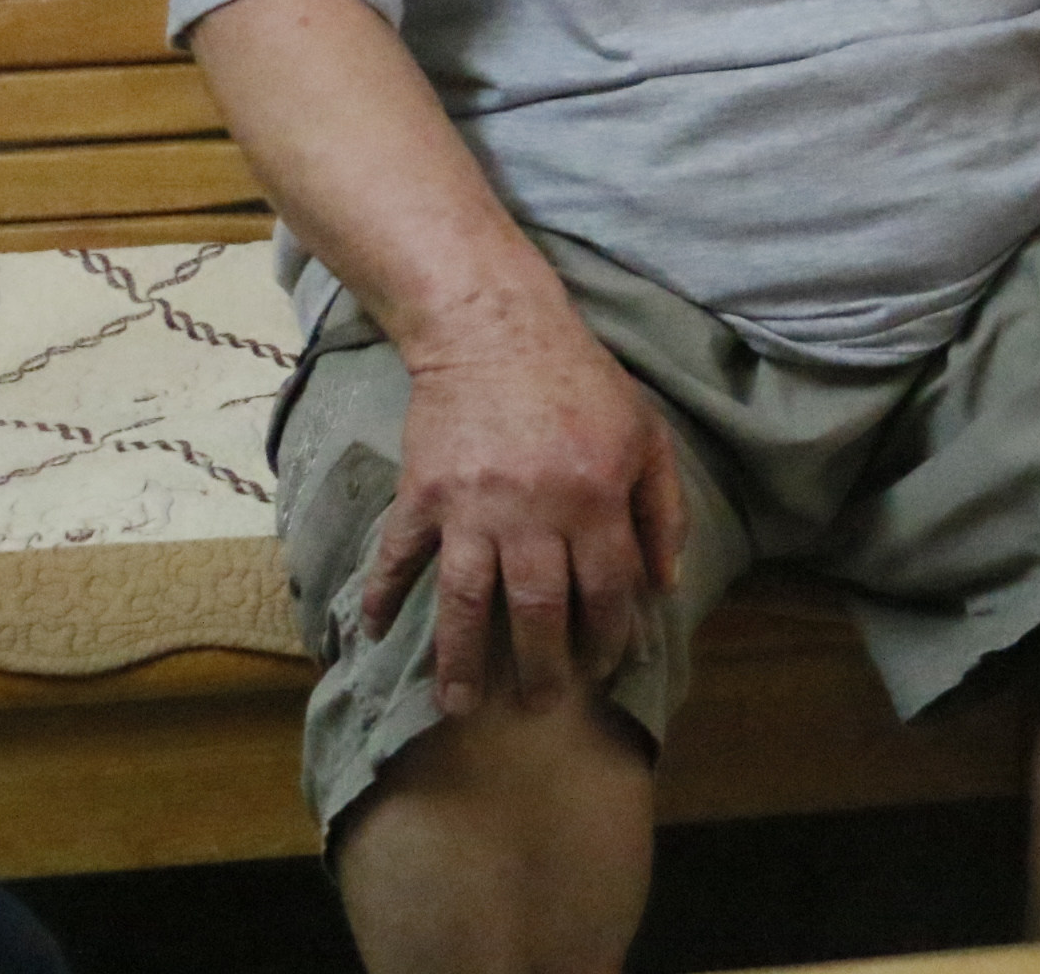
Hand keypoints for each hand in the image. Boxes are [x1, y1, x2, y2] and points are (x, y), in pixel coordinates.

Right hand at [364, 298, 687, 716]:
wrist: (496, 331)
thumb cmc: (583, 384)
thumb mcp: (646, 435)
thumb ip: (662, 510)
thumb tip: (664, 585)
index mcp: (595, 499)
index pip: (607, 588)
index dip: (608, 636)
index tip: (603, 668)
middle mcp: (534, 512)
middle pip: (539, 609)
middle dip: (542, 667)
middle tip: (540, 707)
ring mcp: (471, 507)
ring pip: (467, 600)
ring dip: (462, 658)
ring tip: (460, 705)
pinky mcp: (422, 494)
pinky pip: (398, 556)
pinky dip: (383, 596)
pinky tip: (374, 634)